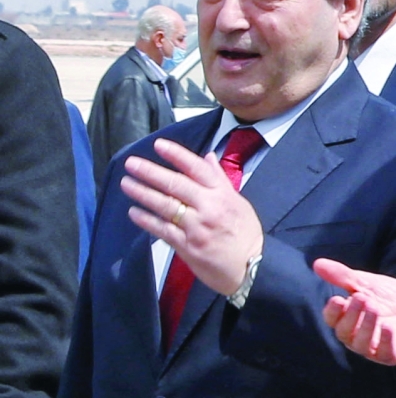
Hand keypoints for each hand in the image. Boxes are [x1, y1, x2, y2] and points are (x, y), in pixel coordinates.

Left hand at [121, 138, 263, 295]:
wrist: (251, 267)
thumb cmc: (246, 234)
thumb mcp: (238, 202)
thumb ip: (219, 179)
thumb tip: (207, 157)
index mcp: (223, 194)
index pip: (196, 168)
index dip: (176, 155)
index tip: (159, 145)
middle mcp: (209, 207)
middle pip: (176, 184)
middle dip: (151, 172)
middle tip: (132, 163)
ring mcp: (196, 227)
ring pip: (165, 205)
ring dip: (143, 193)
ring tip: (127, 183)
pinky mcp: (187, 246)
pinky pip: (162, 230)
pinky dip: (147, 220)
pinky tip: (134, 212)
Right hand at [313, 258, 395, 364]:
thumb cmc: (391, 300)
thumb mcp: (368, 284)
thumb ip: (343, 276)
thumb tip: (317, 263)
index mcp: (348, 318)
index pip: (332, 319)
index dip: (333, 312)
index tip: (338, 299)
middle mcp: (356, 336)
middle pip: (344, 332)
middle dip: (351, 315)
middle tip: (362, 298)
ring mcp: (373, 347)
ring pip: (360, 344)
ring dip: (365, 326)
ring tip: (374, 308)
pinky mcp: (391, 354)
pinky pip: (383, 352)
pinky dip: (384, 340)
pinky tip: (387, 327)